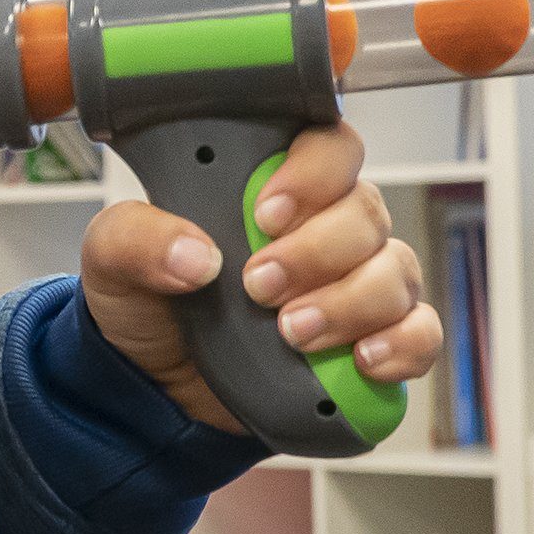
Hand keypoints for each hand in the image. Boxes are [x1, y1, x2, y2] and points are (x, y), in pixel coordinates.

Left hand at [77, 121, 441, 431]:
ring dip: (348, 304)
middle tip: (259, 286)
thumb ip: (140, 239)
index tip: (266, 212)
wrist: (151, 385)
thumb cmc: (146, 301)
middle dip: (316, 253)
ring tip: (291, 333)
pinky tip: (362, 359)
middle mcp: (328, 227)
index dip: (312, 173)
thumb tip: (195, 255)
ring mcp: (357, 284)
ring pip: (395, 273)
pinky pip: (420, 333)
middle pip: (364, 213)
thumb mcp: (114, 260)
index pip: (329, 147)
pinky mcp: (371, 341)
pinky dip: (401, 345)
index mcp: (275, 186)